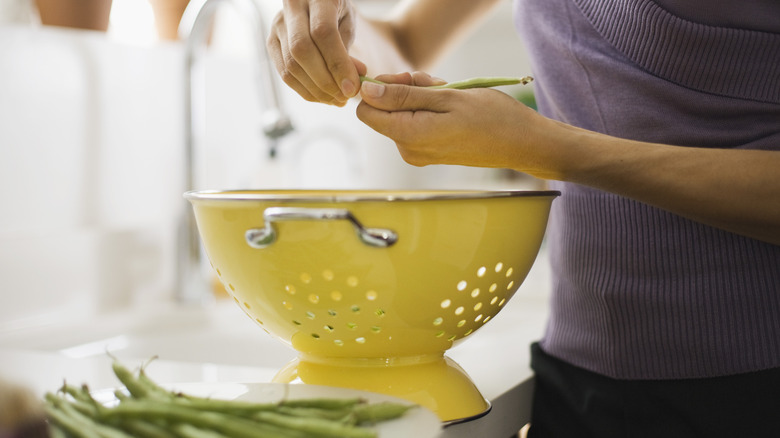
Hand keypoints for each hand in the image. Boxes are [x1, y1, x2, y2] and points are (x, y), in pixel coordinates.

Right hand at [267, 0, 365, 105]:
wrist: (313, 2)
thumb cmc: (336, 11)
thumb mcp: (348, 22)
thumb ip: (348, 50)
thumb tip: (350, 83)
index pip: (323, 33)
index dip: (338, 64)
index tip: (352, 87)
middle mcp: (292, 9)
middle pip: (301, 51)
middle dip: (325, 81)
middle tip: (345, 97)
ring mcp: (277, 26)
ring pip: (291, 67)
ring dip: (316, 91)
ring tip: (337, 100)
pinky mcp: (271, 42)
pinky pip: (285, 74)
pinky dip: (305, 91)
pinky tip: (323, 97)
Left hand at [356, 71, 544, 169]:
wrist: (521, 143)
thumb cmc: (491, 117)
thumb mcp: (446, 97)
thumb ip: (403, 95)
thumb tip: (367, 92)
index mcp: (409, 136)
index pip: (366, 111)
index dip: (379, 89)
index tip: (405, 78)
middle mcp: (408, 149)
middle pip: (384, 111)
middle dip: (404, 91)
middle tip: (434, 84)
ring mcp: (419, 153)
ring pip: (402, 115)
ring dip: (420, 98)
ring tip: (449, 96)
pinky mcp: (429, 152)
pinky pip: (416, 123)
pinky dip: (429, 110)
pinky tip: (451, 107)